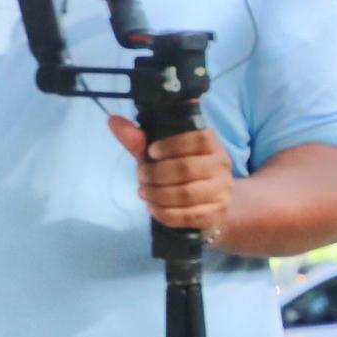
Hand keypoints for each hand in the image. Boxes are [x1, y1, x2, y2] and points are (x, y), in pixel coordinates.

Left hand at [107, 116, 233, 233]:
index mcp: (211, 146)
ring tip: (144, 193)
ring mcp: (222, 191)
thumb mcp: (161, 154)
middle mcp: (221, 166)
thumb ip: (139, 140)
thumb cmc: (180, 172)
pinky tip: (153, 208)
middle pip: (187, 169)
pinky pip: (188, 215)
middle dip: (156, 174)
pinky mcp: (217, 213)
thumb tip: (114, 121)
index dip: (173, 145)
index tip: (152, 152)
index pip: (199, 139)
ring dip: (157, 195)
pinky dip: (164, 213)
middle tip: (141, 177)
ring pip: (186, 194)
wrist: (210, 202)